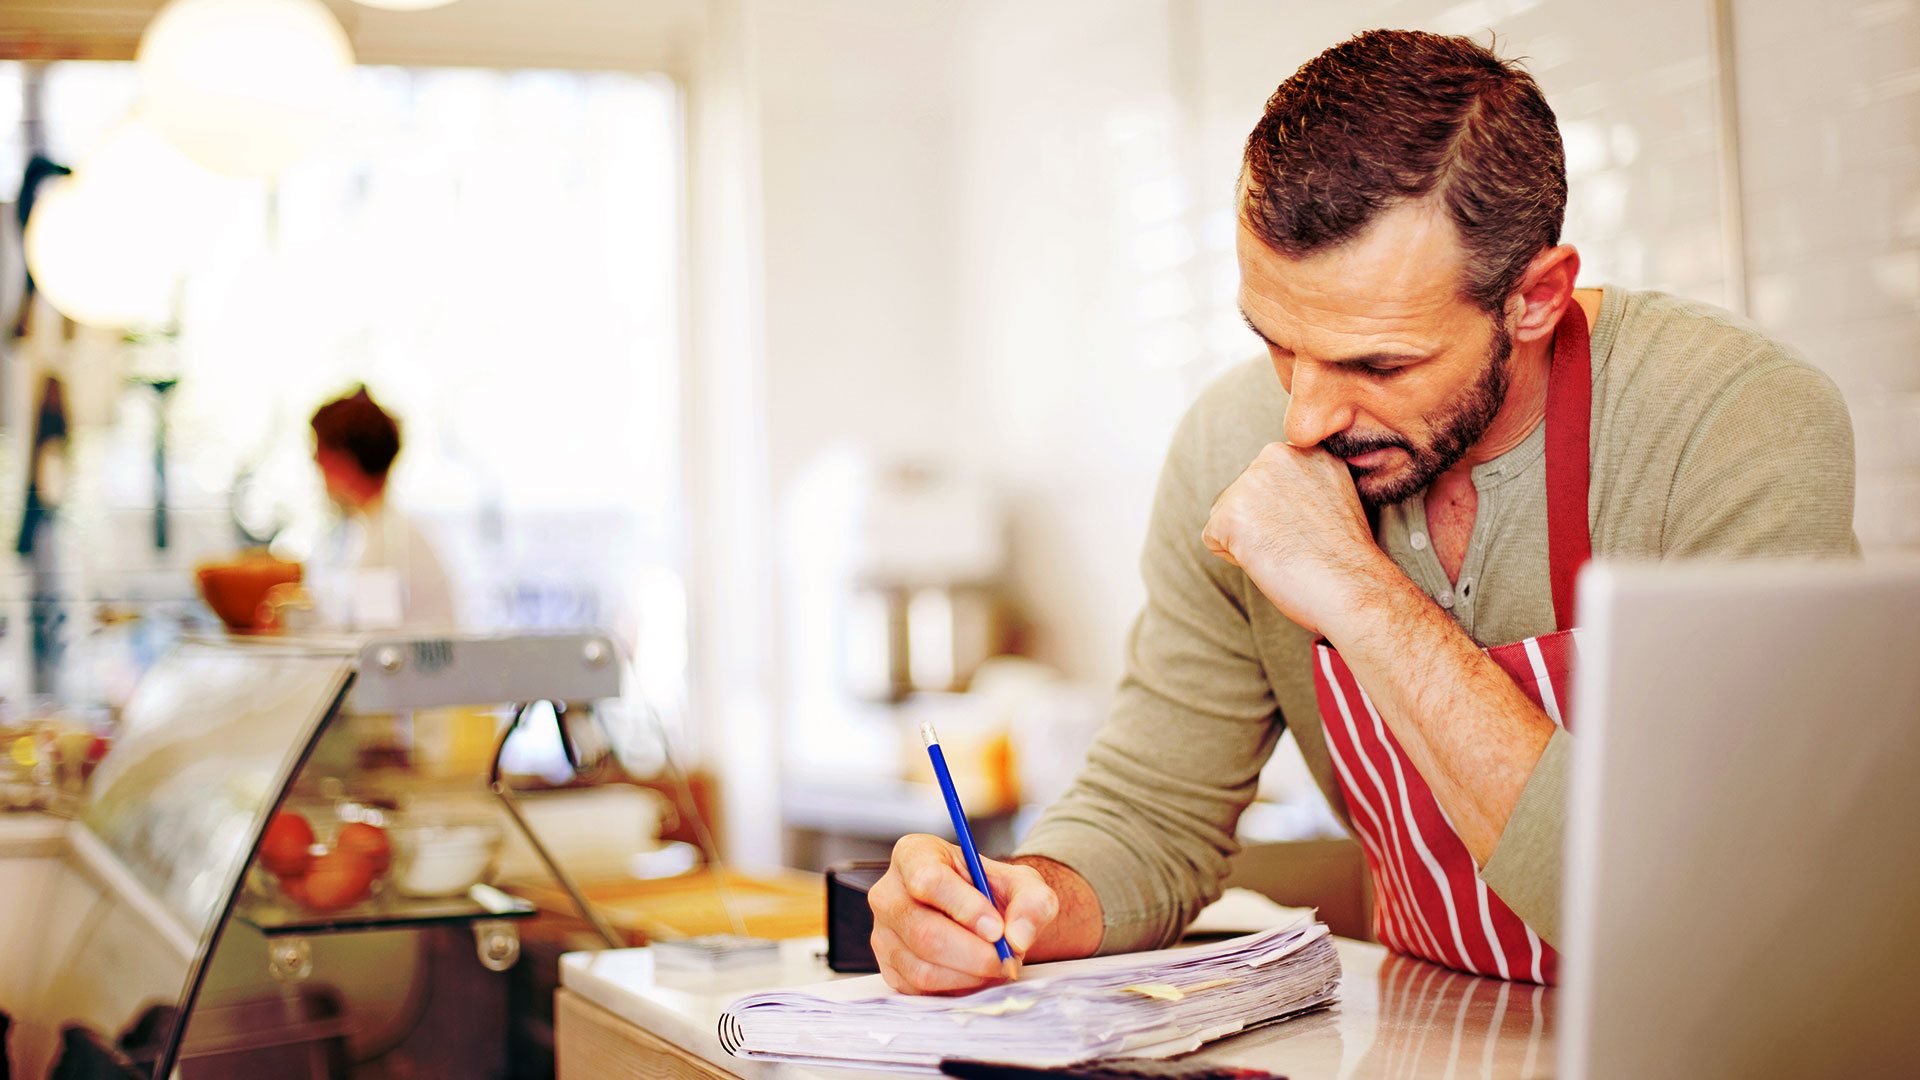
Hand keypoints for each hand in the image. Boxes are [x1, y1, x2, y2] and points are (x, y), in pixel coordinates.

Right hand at [868, 834, 1059, 994]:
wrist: (983, 916)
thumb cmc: (993, 892)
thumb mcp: (1023, 884)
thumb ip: (1031, 902)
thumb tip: (1017, 937)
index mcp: (914, 855)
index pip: (928, 880)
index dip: (965, 908)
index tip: (997, 929)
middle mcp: (889, 893)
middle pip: (923, 931)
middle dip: (973, 953)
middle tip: (1006, 958)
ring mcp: (883, 933)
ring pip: (922, 967)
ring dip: (968, 975)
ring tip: (995, 964)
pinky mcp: (889, 967)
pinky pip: (920, 989)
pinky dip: (956, 988)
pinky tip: (975, 973)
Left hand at [1201, 441, 1388, 636]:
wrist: (1354, 588)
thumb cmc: (1347, 557)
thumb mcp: (1335, 496)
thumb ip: (1302, 481)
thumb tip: (1274, 491)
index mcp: (1304, 448)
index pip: (1268, 480)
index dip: (1284, 513)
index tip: (1311, 529)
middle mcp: (1276, 455)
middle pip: (1242, 494)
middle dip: (1261, 523)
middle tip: (1299, 543)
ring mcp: (1250, 482)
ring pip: (1226, 516)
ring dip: (1248, 540)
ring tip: (1287, 551)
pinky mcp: (1230, 513)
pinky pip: (1214, 540)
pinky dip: (1235, 559)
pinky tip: (1270, 560)